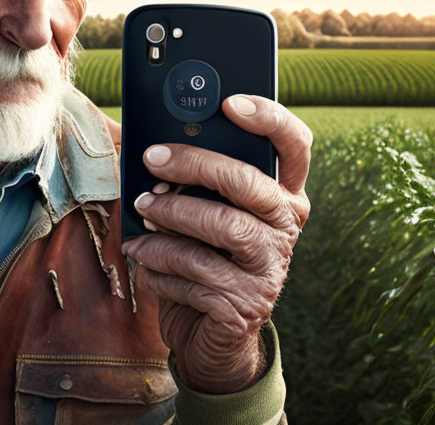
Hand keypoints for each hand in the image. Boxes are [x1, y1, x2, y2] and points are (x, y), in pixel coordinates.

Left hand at [120, 94, 311, 392]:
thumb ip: (188, 178)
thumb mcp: (196, 209)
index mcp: (279, 193)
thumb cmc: (197, 253)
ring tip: (141, 211)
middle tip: (152, 158)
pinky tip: (143, 257)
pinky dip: (158, 261)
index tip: (228, 102)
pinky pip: (196, 272)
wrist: (206, 332)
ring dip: (171, 216)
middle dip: (194, 164)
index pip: (294, 146)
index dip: (269, 118)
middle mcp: (285, 227)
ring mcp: (270, 267)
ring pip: (222, 226)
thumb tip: (151, 144)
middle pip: (248, 183)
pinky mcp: (245, 304)